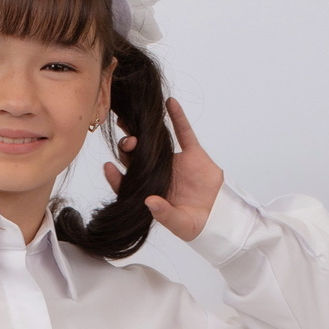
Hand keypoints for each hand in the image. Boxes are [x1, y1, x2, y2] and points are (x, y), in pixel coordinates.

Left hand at [102, 96, 223, 242]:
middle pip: (136, 158)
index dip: (116, 177)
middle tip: (127, 142)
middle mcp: (157, 175)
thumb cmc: (196, 224)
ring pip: (154, 143)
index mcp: (150, 193)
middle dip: (127, 149)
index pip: (128, 184)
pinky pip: (184, 132)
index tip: (108, 167)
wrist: (220, 216)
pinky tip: (169, 103)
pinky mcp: (192, 154)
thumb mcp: (179, 224)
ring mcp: (174, 162)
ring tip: (132, 119)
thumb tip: (149, 201)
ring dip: (143, 131)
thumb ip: (164, 214)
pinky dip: (177, 117)